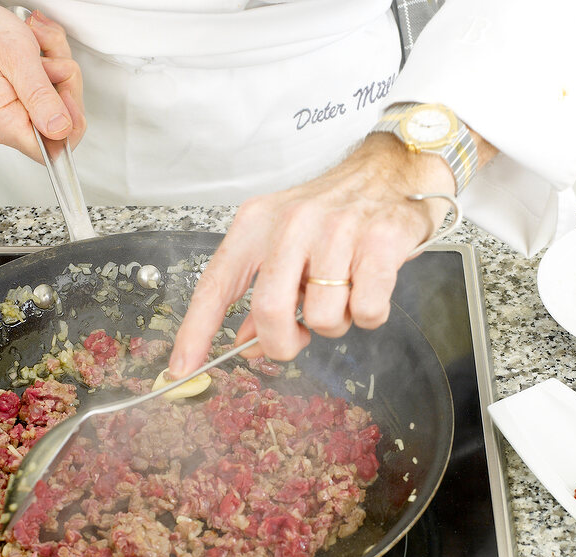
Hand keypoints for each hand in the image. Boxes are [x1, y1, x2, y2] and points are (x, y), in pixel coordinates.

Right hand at [0, 0, 85, 163]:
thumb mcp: (15, 58)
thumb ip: (39, 96)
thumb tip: (59, 129)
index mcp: (4, 123)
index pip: (52, 150)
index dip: (70, 123)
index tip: (65, 90)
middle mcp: (9, 122)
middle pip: (63, 120)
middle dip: (65, 81)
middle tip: (46, 58)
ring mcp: (16, 108)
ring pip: (61, 95)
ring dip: (58, 61)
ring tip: (35, 41)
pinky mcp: (22, 95)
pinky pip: (53, 82)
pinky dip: (52, 57)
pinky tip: (35, 42)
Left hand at [168, 132, 492, 376]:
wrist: (394, 169)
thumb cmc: (337, 211)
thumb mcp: (287, 241)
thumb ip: (264, 291)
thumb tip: (244, 344)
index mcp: (257, 224)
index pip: (216, 284)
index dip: (196, 331)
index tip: (181, 367)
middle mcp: (292, 224)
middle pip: (270, 311)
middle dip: (283, 342)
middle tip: (298, 337)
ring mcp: (336, 232)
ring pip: (323, 318)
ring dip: (338, 321)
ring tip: (346, 290)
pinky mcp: (379, 244)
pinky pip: (367, 311)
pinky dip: (370, 313)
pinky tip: (371, 285)